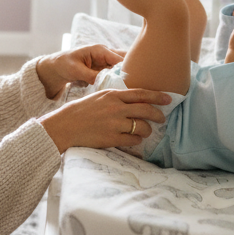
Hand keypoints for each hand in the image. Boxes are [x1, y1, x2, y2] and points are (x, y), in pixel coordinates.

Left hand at [36, 45, 123, 98]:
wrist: (55, 69)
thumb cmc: (63, 65)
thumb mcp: (76, 70)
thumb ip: (91, 75)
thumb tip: (106, 81)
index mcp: (100, 50)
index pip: (120, 59)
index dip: (127, 70)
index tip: (129, 84)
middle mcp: (105, 54)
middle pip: (125, 62)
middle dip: (129, 73)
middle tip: (131, 87)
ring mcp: (105, 63)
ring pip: (121, 69)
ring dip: (123, 78)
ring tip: (126, 90)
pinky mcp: (103, 70)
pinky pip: (115, 75)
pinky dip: (117, 81)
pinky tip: (118, 90)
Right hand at [40, 88, 170, 151]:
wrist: (65, 125)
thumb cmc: (81, 111)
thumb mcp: (99, 97)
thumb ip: (116, 98)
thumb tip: (136, 101)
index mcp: (113, 95)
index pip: (141, 94)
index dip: (157, 96)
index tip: (169, 98)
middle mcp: (116, 108)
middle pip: (146, 110)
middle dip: (158, 115)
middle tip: (162, 118)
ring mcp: (114, 124)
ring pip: (142, 127)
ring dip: (147, 130)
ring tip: (144, 131)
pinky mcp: (112, 138)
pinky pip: (133, 140)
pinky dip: (136, 141)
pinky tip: (133, 139)